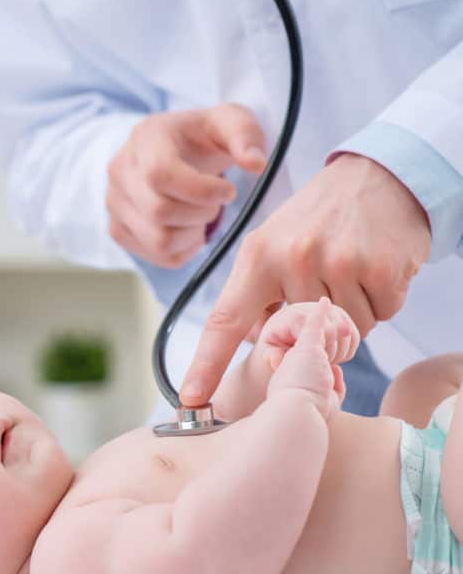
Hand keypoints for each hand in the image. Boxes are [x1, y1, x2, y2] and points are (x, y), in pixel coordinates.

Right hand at [107, 103, 266, 267]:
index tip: (228, 191)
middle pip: (160, 211)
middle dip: (201, 213)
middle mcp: (120, 170)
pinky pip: (155, 256)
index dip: (200, 191)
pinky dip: (182, 250)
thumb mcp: (231, 121)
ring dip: (193, 235)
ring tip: (202, 215)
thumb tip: (256, 164)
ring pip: (158, 240)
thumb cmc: (203, 136)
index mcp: (146, 137)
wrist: (173, 150)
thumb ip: (247, 136)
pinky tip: (190, 228)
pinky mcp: (117, 229)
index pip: (160, 174)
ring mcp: (114, 203)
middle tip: (217, 202)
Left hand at [180, 153, 430, 406]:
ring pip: (344, 333)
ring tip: (349, 271)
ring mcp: (339, 261)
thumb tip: (263, 347)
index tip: (191, 399)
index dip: (206, 363)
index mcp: (257, 257)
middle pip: (300, 338)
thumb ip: (258, 295)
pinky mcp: (381, 268)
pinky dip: (381, 301)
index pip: (225, 320)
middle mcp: (293, 258)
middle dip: (313, 328)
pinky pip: (381, 316)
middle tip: (322, 285)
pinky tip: (374, 268)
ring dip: (351, 313)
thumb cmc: (317, 219)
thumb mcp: (271, 244)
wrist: (378, 175)